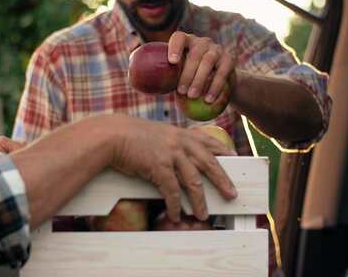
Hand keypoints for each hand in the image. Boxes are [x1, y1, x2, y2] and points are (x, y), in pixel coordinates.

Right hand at [110, 115, 237, 222]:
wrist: (112, 135)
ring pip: (193, 181)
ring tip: (203, 215)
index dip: (224, 151)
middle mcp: (180, 143)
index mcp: (181, 134)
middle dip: (223, 180)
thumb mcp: (158, 133)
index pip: (209, 142)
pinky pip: (172, 191)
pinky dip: (175, 205)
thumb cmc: (131, 135)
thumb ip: (172, 141)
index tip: (235, 158)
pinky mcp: (158, 167)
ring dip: (199, 201)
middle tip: (232, 194)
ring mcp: (171, 155)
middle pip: (209, 164)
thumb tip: (181, 155)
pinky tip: (176, 215)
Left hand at [168, 31, 234, 102]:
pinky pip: (222, 72)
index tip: (172, 62)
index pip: (179, 38)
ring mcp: (217, 49)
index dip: (175, 47)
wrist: (222, 81)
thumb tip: (146, 88)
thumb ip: (168, 77)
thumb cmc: (193, 79)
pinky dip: (215, 87)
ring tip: (192, 96)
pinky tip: (208, 99)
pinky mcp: (229, 59)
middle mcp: (203, 42)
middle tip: (181, 91)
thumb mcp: (181, 75)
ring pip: (208, 61)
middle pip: (195, 54)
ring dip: (199, 80)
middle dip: (187, 73)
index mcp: (187, 42)